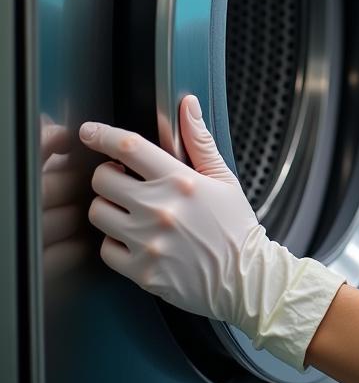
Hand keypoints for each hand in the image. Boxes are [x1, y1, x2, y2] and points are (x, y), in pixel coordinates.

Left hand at [81, 95, 262, 324]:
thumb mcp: (223, 178)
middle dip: (109, 176)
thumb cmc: (234, 226)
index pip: (129, 148)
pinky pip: (105, 249)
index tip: (89, 132)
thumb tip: (187, 105)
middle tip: (124, 182)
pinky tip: (137, 241)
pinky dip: (116, 244)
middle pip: (102, 180)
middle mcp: (160, 209)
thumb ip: (199, 141)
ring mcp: (148, 241)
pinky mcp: (141, 270)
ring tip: (131, 213)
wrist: (244, 277)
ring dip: (109, 209)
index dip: (102, 135)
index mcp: (181, 181)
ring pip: (98, 213)